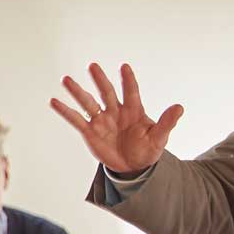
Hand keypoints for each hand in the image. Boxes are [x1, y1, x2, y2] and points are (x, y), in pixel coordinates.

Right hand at [49, 62, 184, 175]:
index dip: (128, 80)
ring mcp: (102, 120)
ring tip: (66, 79)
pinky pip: (76, 119)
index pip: (131, 91)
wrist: (133, 168)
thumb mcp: (159, 137)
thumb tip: (179, 107)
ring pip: (88, 102)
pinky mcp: (90, 132)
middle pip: (107, 92)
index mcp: (134, 110)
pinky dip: (65, 111)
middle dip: (100, 80)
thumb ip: (167, 122)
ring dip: (77, 92)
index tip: (124, 66)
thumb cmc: (147, 150)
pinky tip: (54, 100)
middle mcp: (116, 111)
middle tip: (92, 66)